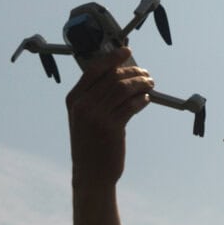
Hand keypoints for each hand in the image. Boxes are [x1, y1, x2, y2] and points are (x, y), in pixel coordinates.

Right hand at [65, 47, 152, 185]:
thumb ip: (95, 97)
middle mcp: (83, 105)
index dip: (112, 58)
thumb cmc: (90, 145)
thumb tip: (120, 75)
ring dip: (141, 83)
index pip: (94, 70)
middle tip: (146, 73)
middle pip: (112, 78)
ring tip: (150, 84)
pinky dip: (141, 99)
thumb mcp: (84, 118)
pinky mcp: (112, 128)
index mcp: (73, 99)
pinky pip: (131, 106)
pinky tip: (146, 99)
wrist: (90, 173)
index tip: (127, 51)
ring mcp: (96, 116)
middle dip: (133, 72)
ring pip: (124, 89)